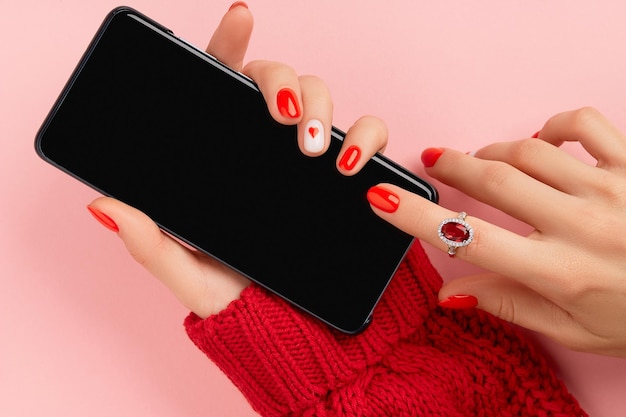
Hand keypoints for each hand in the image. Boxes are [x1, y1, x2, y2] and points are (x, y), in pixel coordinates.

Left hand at [86, 4, 386, 317]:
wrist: (286, 323)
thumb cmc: (234, 293)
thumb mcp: (188, 271)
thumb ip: (149, 243)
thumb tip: (104, 205)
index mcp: (223, 150)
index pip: (222, 81)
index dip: (230, 43)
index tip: (240, 18)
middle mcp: (265, 143)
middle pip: (278, 79)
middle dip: (286, 84)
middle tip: (285, 121)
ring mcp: (307, 154)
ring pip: (322, 96)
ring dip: (323, 108)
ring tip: (314, 151)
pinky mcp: (344, 171)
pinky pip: (367, 136)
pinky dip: (367, 138)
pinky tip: (352, 163)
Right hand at [368, 107, 625, 356]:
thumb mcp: (572, 330)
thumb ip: (508, 306)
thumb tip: (451, 292)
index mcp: (560, 271)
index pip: (470, 239)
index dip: (416, 217)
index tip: (382, 198)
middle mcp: (582, 224)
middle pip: (494, 179)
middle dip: (450, 166)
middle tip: (430, 160)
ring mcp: (612, 188)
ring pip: (528, 150)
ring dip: (491, 151)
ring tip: (480, 160)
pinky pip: (584, 125)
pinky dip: (552, 126)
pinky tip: (541, 140)